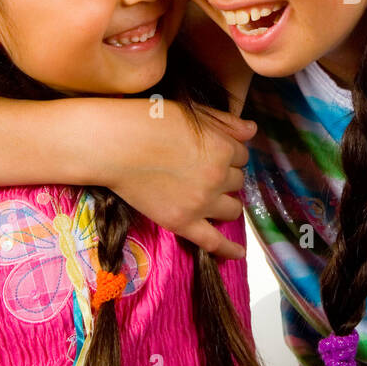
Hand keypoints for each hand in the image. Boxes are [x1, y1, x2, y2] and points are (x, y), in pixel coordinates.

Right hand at [78, 97, 257, 259]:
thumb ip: (226, 122)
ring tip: (211, 197)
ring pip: (232, 208)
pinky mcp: (182, 222)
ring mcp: (201, 202)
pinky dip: (229, 249)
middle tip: (202, 170)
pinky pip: (213, 241)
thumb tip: (252, 130)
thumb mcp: (192, 113)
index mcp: (223, 148)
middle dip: (225, 175)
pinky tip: (238, 252)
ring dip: (226, 202)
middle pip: (237, 180)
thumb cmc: (149, 121)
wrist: (114, 145)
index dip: (227, 153)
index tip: (211, 151)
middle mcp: (217, 177)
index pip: (241, 155)